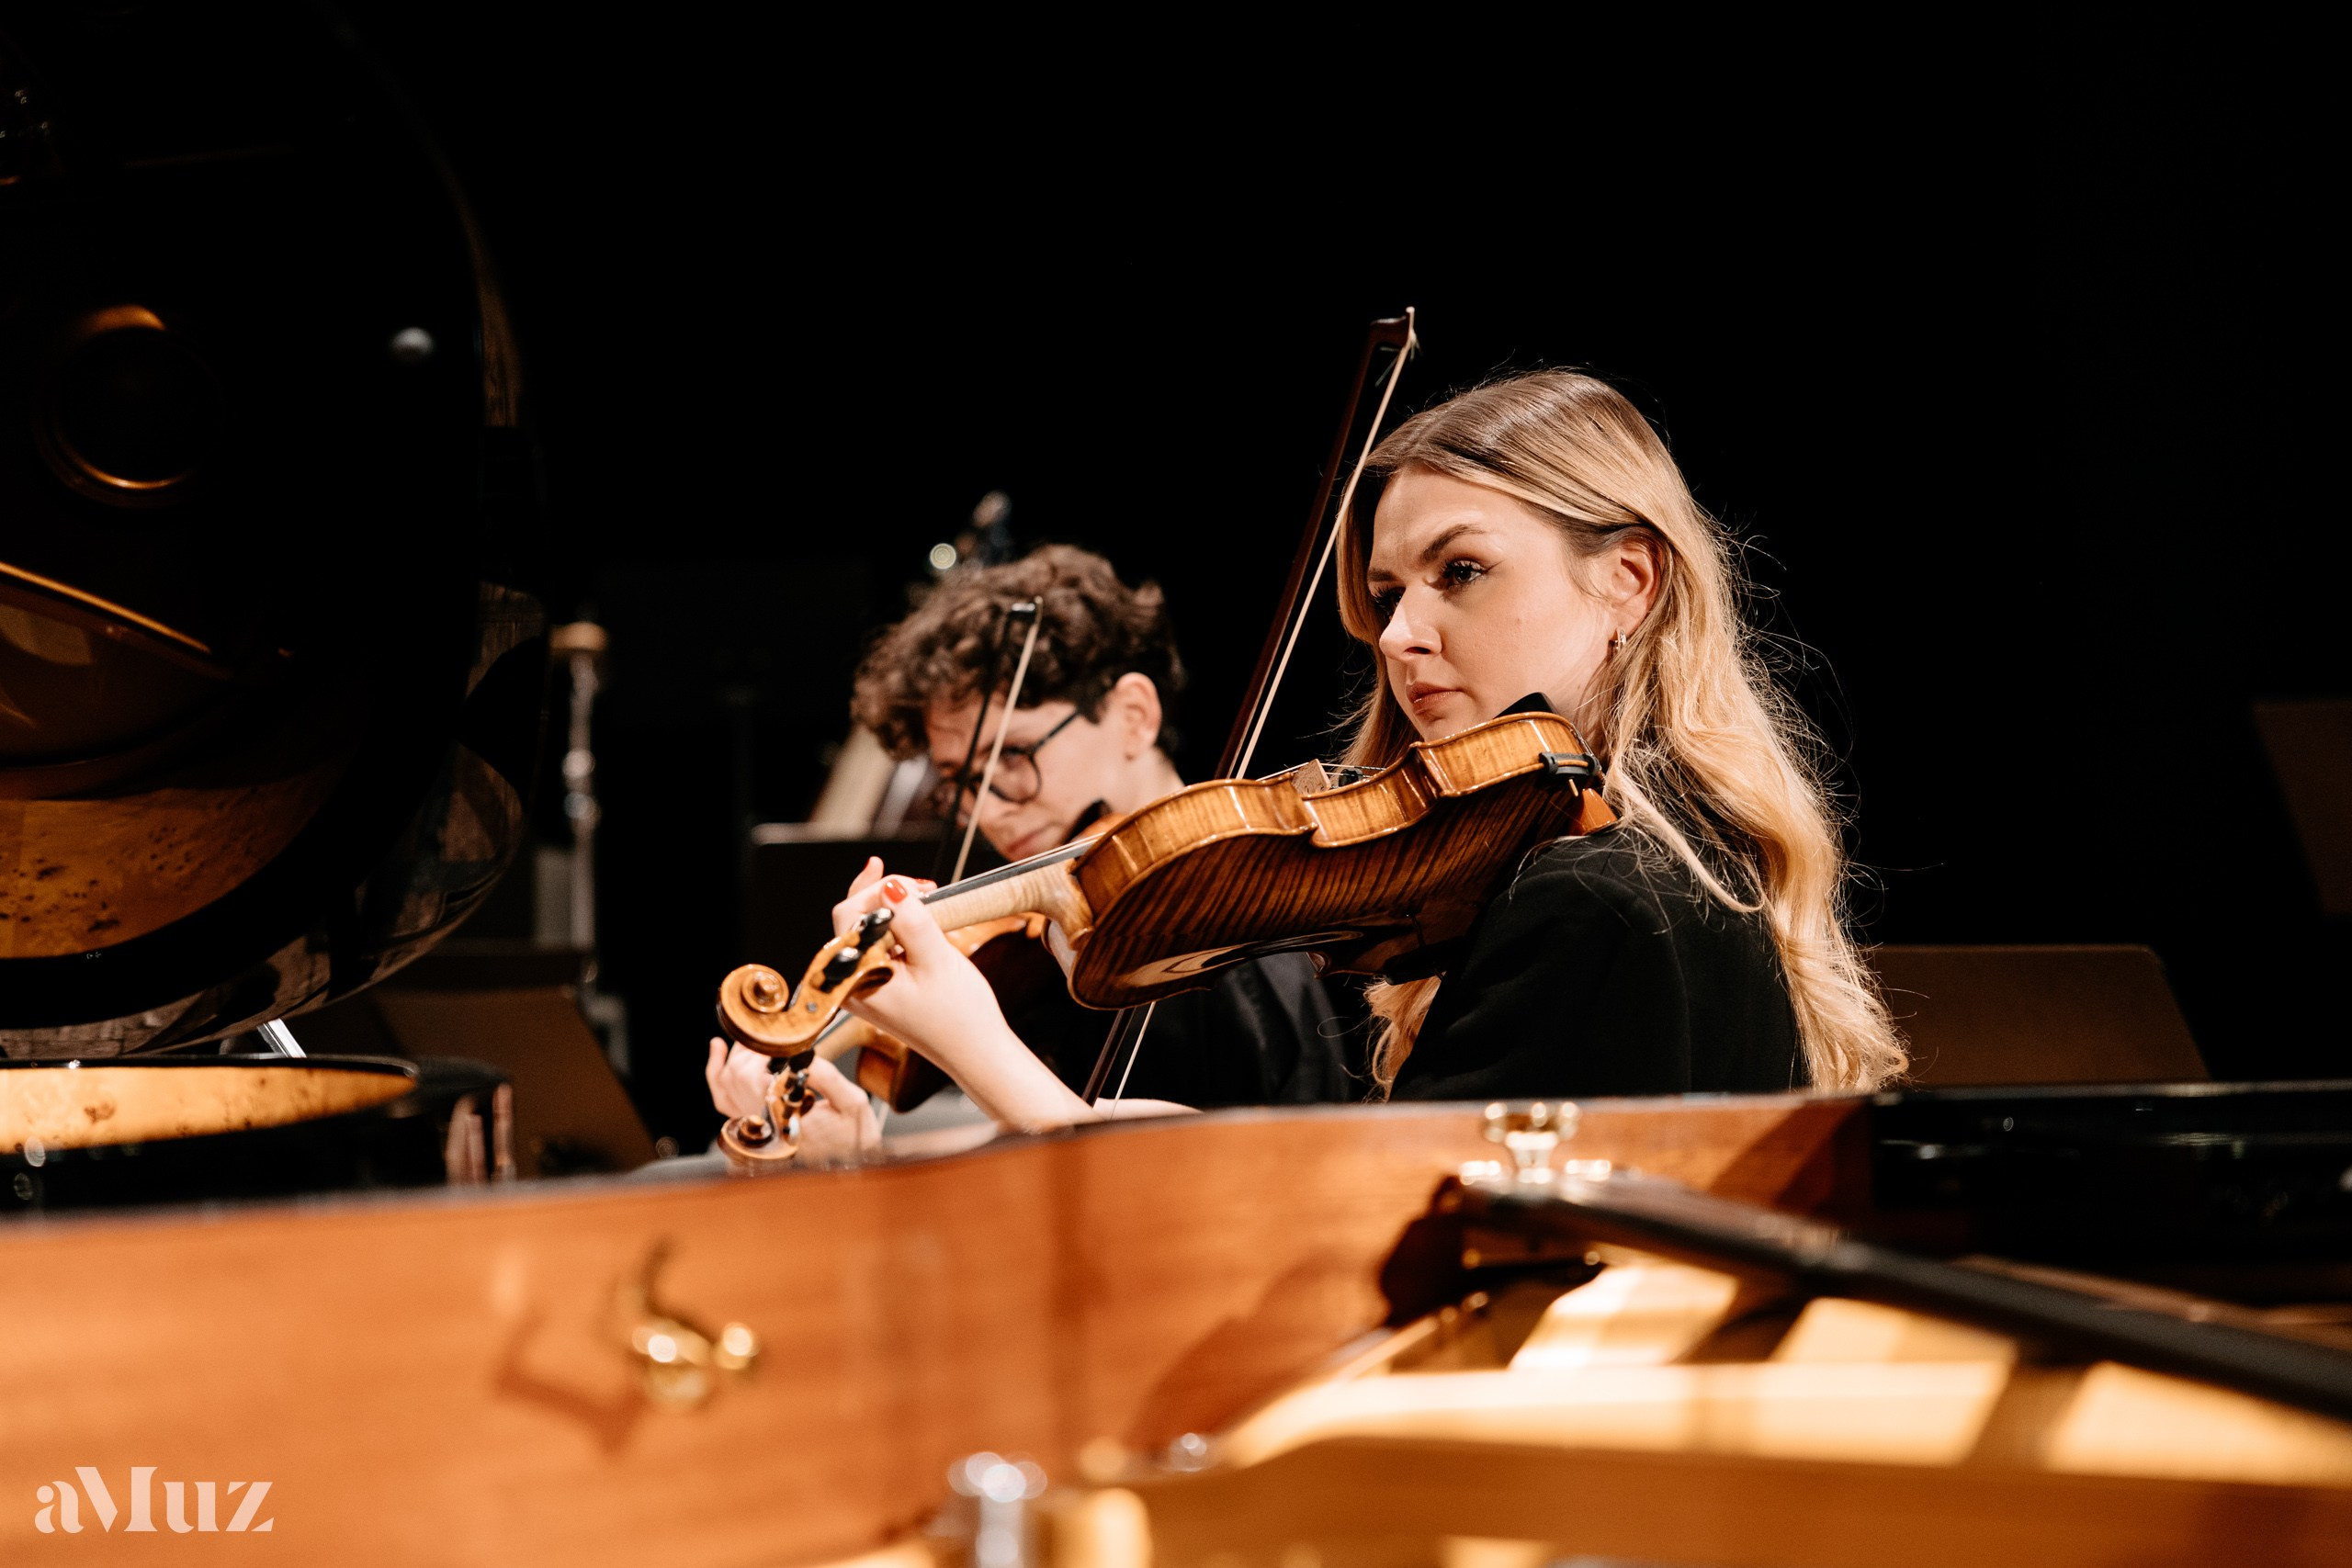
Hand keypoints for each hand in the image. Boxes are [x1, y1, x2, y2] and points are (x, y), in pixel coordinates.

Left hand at [703, 1040, 880, 1165]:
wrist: (852, 1162)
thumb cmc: (854, 1136)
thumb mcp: (852, 1102)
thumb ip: (826, 1076)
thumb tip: (800, 1053)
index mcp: (786, 1120)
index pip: (753, 1078)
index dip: (761, 1050)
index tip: (779, 1035)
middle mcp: (765, 1126)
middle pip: (736, 1077)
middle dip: (749, 1048)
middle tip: (769, 1032)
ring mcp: (756, 1128)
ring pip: (725, 1086)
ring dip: (731, 1056)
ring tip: (747, 1036)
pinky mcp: (754, 1126)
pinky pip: (723, 1101)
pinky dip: (717, 1076)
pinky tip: (719, 1055)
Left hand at [830, 860, 1018, 1078]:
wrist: (976, 1051)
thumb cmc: (959, 1016)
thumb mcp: (936, 959)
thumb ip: (911, 920)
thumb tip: (890, 886)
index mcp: (855, 980)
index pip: (850, 916)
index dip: (879, 892)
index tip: (914, 886)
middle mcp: (851, 984)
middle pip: (853, 920)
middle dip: (885, 896)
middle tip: (923, 888)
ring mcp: (863, 985)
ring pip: (867, 929)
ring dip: (893, 908)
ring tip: (926, 897)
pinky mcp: (879, 986)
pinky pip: (878, 945)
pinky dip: (897, 925)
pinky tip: (917, 915)